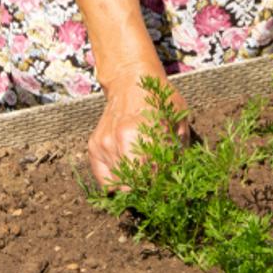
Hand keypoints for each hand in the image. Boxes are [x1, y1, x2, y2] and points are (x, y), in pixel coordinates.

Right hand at [88, 70, 190, 187]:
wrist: (130, 81)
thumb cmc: (159, 100)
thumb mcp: (179, 121)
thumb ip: (179, 152)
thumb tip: (179, 181)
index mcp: (140, 133)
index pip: (153, 179)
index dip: (163, 189)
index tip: (169, 190)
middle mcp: (118, 141)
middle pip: (134, 186)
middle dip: (147, 191)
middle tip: (158, 187)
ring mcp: (103, 145)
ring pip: (119, 186)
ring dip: (133, 187)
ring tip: (145, 178)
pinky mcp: (94, 148)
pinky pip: (104, 180)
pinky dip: (117, 183)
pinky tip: (129, 175)